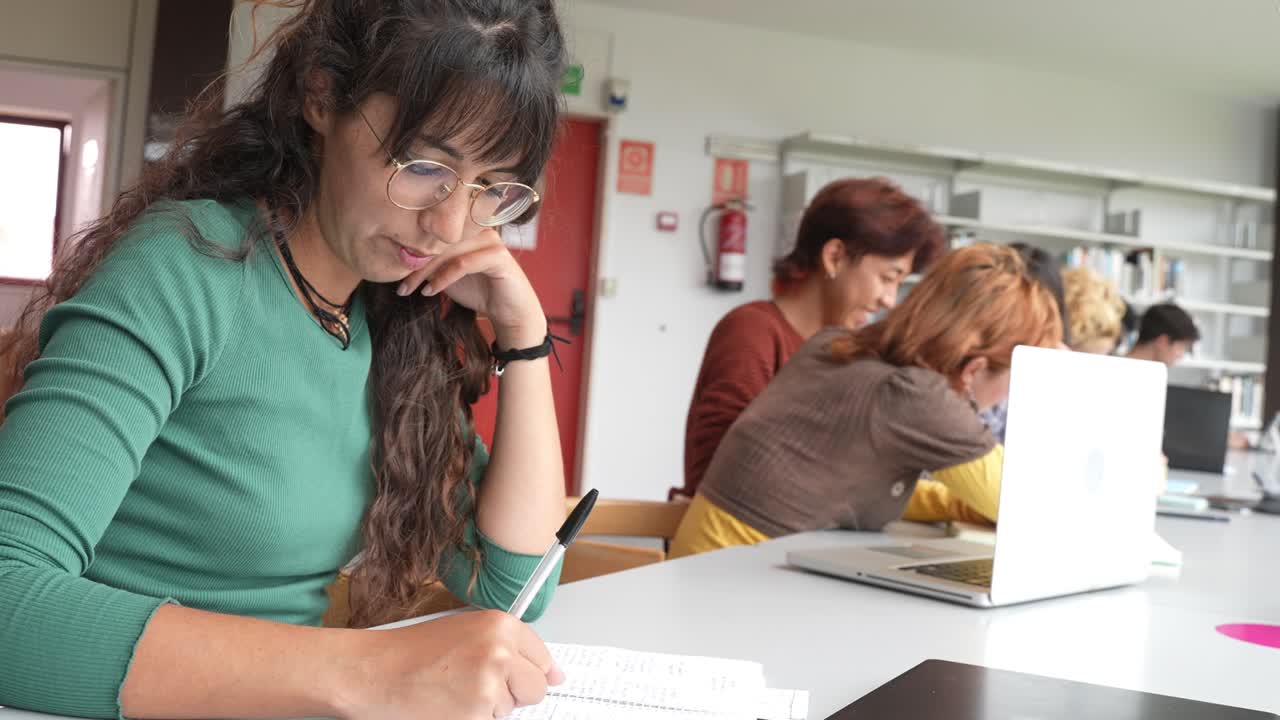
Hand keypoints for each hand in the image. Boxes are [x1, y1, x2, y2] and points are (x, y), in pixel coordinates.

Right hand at [337, 610, 563, 719]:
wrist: (375, 672)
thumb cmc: (412, 651)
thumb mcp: (467, 631)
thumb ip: (511, 647)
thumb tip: (555, 675)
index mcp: (501, 625)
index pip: (543, 658)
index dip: (531, 672)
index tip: (521, 677)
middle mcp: (501, 652)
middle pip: (536, 688)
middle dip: (513, 692)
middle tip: (476, 684)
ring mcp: (490, 686)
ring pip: (511, 709)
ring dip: (489, 707)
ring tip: (454, 691)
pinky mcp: (476, 716)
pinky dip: (473, 719)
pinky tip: (449, 705)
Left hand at [399, 230, 545, 347]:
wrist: (510, 313)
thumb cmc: (480, 292)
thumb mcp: (447, 276)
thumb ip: (430, 265)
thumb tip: (399, 260)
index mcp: (467, 228)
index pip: (433, 233)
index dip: (411, 250)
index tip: (394, 272)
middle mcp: (479, 229)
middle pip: (438, 240)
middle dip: (414, 264)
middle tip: (399, 285)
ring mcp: (490, 240)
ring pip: (447, 250)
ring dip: (424, 271)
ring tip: (410, 289)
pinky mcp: (498, 256)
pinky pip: (463, 264)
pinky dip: (443, 278)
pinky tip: (430, 291)